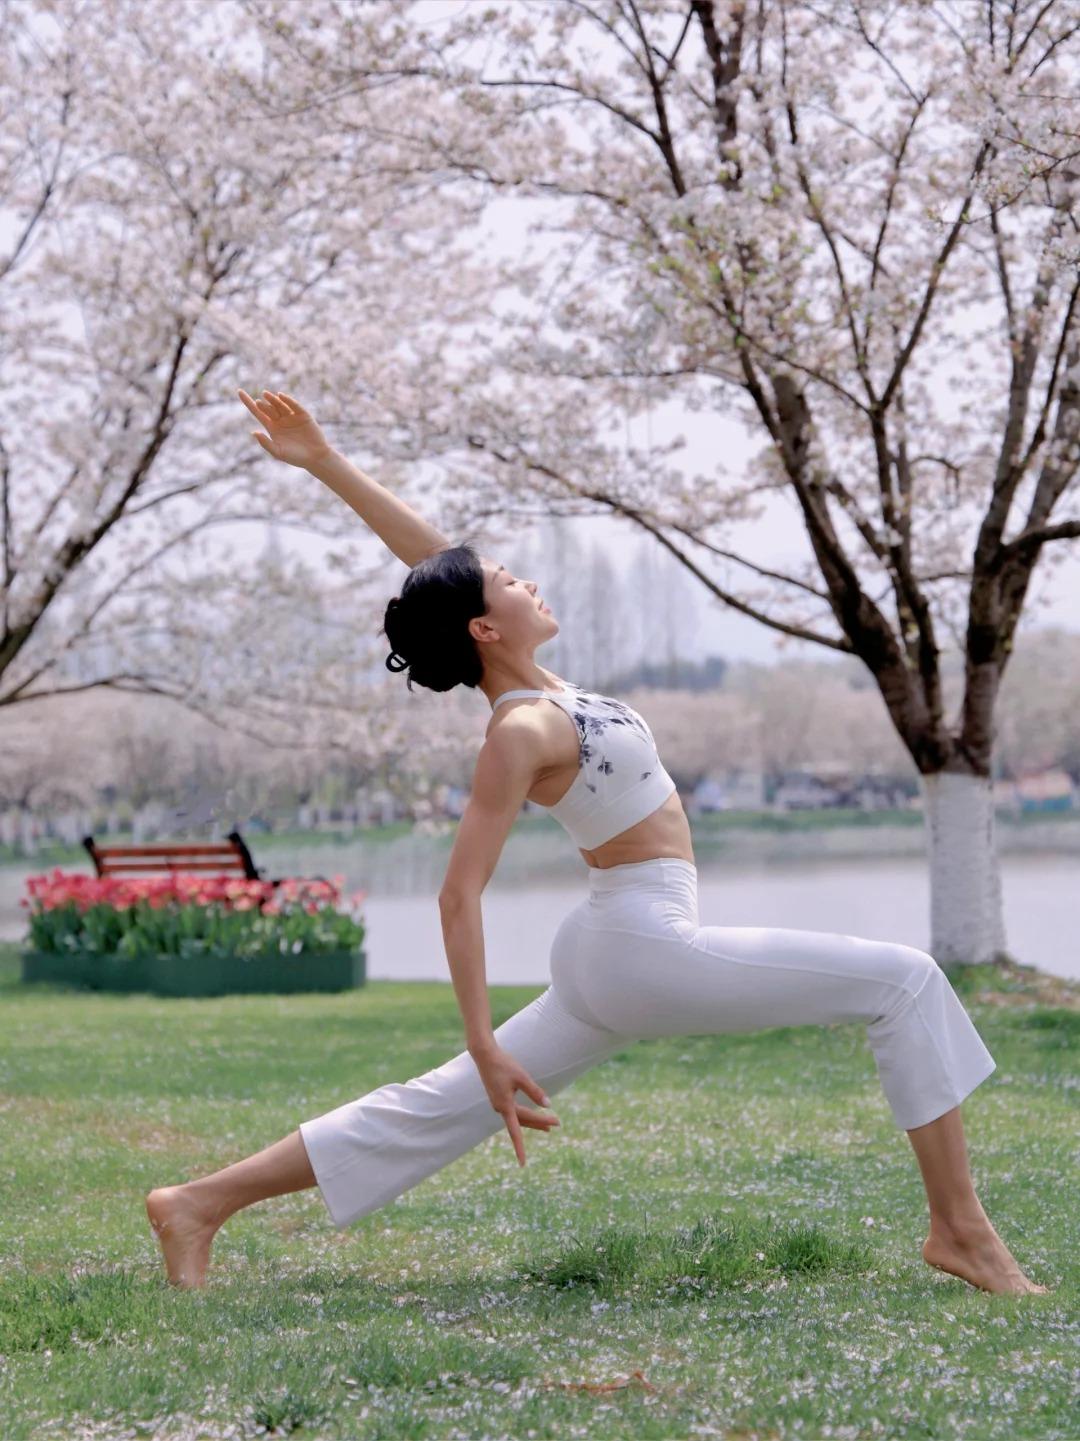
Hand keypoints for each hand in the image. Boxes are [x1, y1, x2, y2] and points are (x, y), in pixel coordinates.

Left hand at [237, 388, 331, 469]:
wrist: (314, 458)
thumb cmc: (295, 457)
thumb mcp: (278, 452)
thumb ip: (266, 443)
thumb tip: (253, 432)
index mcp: (271, 427)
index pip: (257, 412)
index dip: (248, 401)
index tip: (239, 391)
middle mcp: (280, 420)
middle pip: (268, 408)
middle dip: (264, 405)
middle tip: (260, 402)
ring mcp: (291, 416)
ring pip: (280, 405)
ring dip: (273, 400)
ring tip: (266, 395)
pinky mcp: (303, 415)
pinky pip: (294, 406)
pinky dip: (288, 400)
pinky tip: (281, 396)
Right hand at [471, 1043, 559, 1166]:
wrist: (485, 1055)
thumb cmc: (503, 1064)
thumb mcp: (522, 1077)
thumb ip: (535, 1092)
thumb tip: (549, 1105)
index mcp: (504, 1106)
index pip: (515, 1132)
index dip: (520, 1149)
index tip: (523, 1164)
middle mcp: (500, 1107)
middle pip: (523, 1121)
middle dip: (540, 1123)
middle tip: (558, 1123)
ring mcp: (498, 1103)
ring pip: (519, 1117)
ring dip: (534, 1120)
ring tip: (550, 1127)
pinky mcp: (499, 1097)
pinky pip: (514, 1111)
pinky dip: (526, 1114)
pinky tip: (532, 1113)